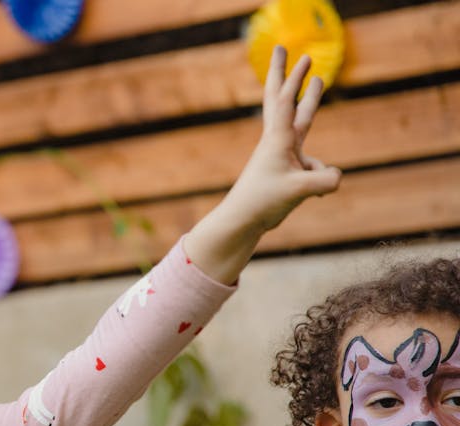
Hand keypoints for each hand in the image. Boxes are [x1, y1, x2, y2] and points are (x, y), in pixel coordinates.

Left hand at [221, 46, 341, 232]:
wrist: (243, 220)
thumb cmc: (263, 201)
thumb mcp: (300, 190)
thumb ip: (326, 180)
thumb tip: (337, 177)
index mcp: (277, 139)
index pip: (285, 101)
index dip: (293, 78)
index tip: (298, 56)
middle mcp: (278, 141)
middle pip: (284, 99)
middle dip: (287, 73)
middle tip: (288, 50)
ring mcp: (284, 154)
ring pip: (304, 125)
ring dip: (311, 106)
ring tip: (317, 85)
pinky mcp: (289, 169)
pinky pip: (317, 168)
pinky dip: (319, 181)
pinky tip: (307, 196)